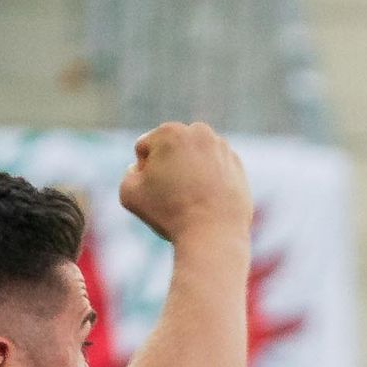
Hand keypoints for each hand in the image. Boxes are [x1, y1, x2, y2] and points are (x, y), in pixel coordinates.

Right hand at [117, 122, 250, 245]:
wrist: (213, 235)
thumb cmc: (169, 213)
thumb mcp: (129, 193)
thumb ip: (129, 173)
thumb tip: (143, 168)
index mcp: (170, 131)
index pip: (145, 149)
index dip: (143, 173)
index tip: (156, 192)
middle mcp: (199, 131)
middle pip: (170, 150)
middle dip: (168, 167)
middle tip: (173, 196)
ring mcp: (222, 147)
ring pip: (193, 159)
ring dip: (189, 174)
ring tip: (191, 200)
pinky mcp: (237, 166)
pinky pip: (213, 171)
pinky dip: (208, 182)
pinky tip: (207, 202)